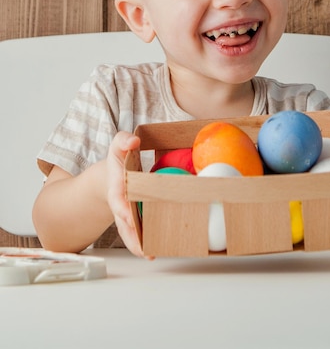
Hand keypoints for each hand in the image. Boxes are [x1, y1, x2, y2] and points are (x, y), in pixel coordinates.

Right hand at [107, 131, 145, 256]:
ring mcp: (125, 215)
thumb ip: (123, 140)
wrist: (111, 176)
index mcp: (116, 186)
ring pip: (129, 233)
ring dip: (138, 245)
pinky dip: (142, 244)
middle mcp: (119, 204)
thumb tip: (133, 140)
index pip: (117, 198)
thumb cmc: (118, 161)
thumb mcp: (118, 146)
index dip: (122, 207)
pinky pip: (136, 234)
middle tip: (142, 246)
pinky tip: (154, 251)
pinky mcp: (133, 221)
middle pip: (123, 222)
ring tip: (150, 254)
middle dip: (131, 234)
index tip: (128, 216)